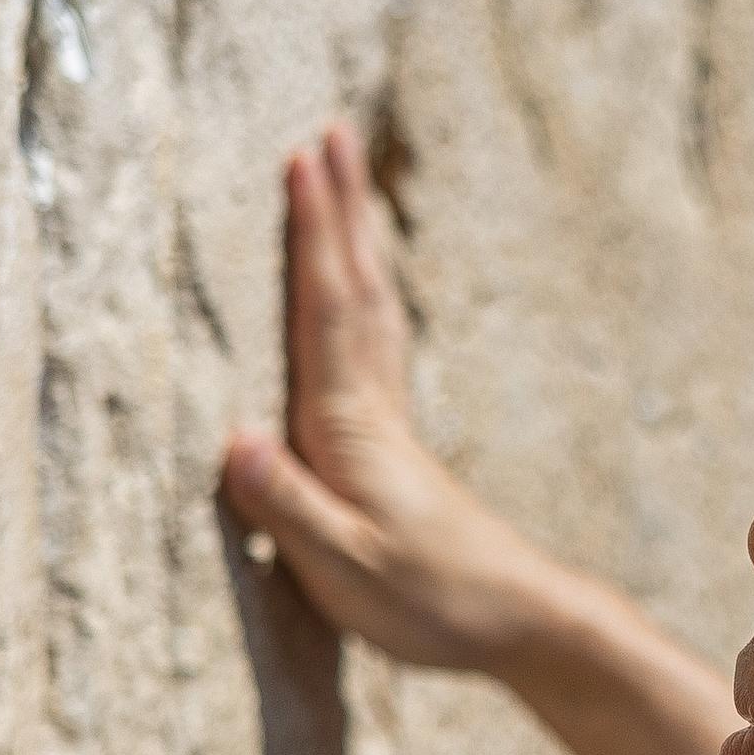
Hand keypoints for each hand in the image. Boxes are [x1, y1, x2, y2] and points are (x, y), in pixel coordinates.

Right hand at [219, 122, 572, 674]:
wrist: (516, 622)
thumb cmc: (428, 603)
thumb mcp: (345, 570)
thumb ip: (288, 508)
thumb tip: (237, 438)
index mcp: (351, 429)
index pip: (326, 312)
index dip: (312, 236)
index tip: (301, 161)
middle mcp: (373, 409)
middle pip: (356, 287)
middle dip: (340, 208)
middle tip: (330, 132)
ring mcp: (390, 423)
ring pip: (371, 307)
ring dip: (356, 239)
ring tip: (345, 182)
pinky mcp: (396, 446)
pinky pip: (375, 341)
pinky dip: (363, 293)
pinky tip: (362, 288)